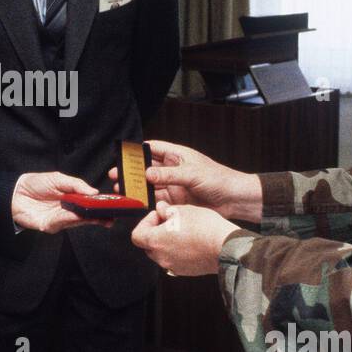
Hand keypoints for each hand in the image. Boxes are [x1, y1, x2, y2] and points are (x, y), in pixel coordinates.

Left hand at [10, 171, 109, 232]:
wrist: (14, 192)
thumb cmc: (35, 184)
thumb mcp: (58, 178)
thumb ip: (76, 185)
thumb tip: (94, 192)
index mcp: (71, 199)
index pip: (89, 204)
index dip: (100, 205)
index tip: (111, 206)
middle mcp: (67, 211)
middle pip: (86, 216)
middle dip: (98, 216)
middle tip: (110, 216)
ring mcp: (59, 219)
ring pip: (77, 220)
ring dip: (88, 218)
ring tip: (98, 216)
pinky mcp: (50, 225)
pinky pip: (63, 222)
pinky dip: (71, 219)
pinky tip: (78, 215)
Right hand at [109, 140, 259, 220]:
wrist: (234, 199)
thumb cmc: (219, 179)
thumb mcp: (192, 174)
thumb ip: (169, 174)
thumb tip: (147, 174)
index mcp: (178, 155)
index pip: (153, 148)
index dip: (137, 151)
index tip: (122, 155)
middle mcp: (173, 169)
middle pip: (147, 168)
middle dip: (132, 172)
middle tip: (117, 176)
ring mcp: (174, 185)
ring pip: (150, 185)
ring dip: (137, 188)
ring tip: (123, 191)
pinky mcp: (177, 200)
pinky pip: (158, 200)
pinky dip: (148, 201)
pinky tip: (137, 203)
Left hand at [131, 200, 242, 276]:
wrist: (225, 247)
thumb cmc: (205, 228)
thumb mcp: (182, 210)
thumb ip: (166, 210)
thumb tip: (161, 209)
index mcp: (155, 241)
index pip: (137, 235)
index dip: (145, 223)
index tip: (158, 216)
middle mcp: (161, 257)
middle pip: (148, 245)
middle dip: (156, 232)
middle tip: (169, 222)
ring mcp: (172, 266)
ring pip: (162, 253)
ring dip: (167, 242)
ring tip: (183, 231)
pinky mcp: (185, 271)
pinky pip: (174, 260)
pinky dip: (178, 251)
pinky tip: (191, 242)